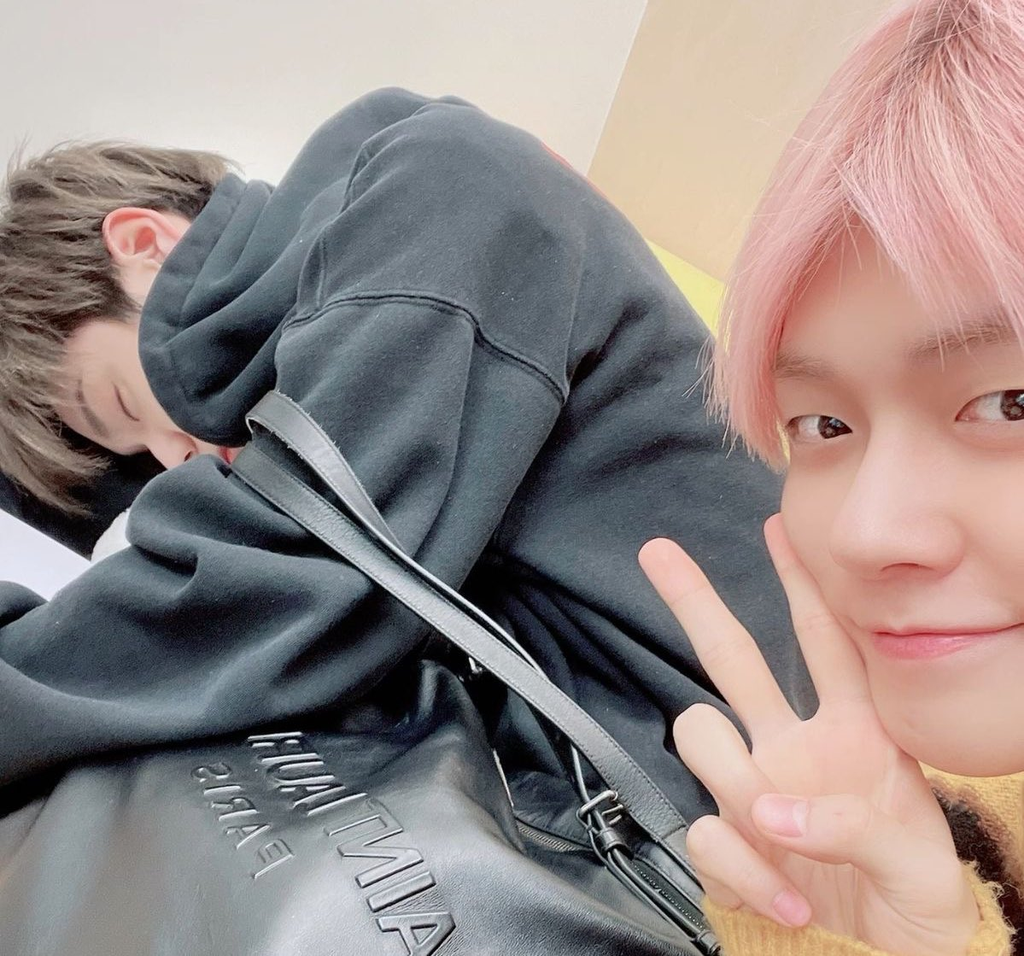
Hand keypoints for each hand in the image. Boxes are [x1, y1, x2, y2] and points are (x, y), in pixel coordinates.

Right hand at [639, 515, 978, 955]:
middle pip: (732, 658)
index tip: (779, 529)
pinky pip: (705, 833)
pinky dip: (743, 870)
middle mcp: (792, 751)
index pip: (825, 643)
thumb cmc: (917, 904)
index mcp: (853, 736)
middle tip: (659, 554)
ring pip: (700, 735)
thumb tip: (769, 811)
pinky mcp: (727, 844)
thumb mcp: (917, 859)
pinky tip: (787, 899)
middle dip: (697, 601)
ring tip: (779, 835)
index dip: (803, 585)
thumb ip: (851, 824)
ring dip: (732, 780)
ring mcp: (753, 792)